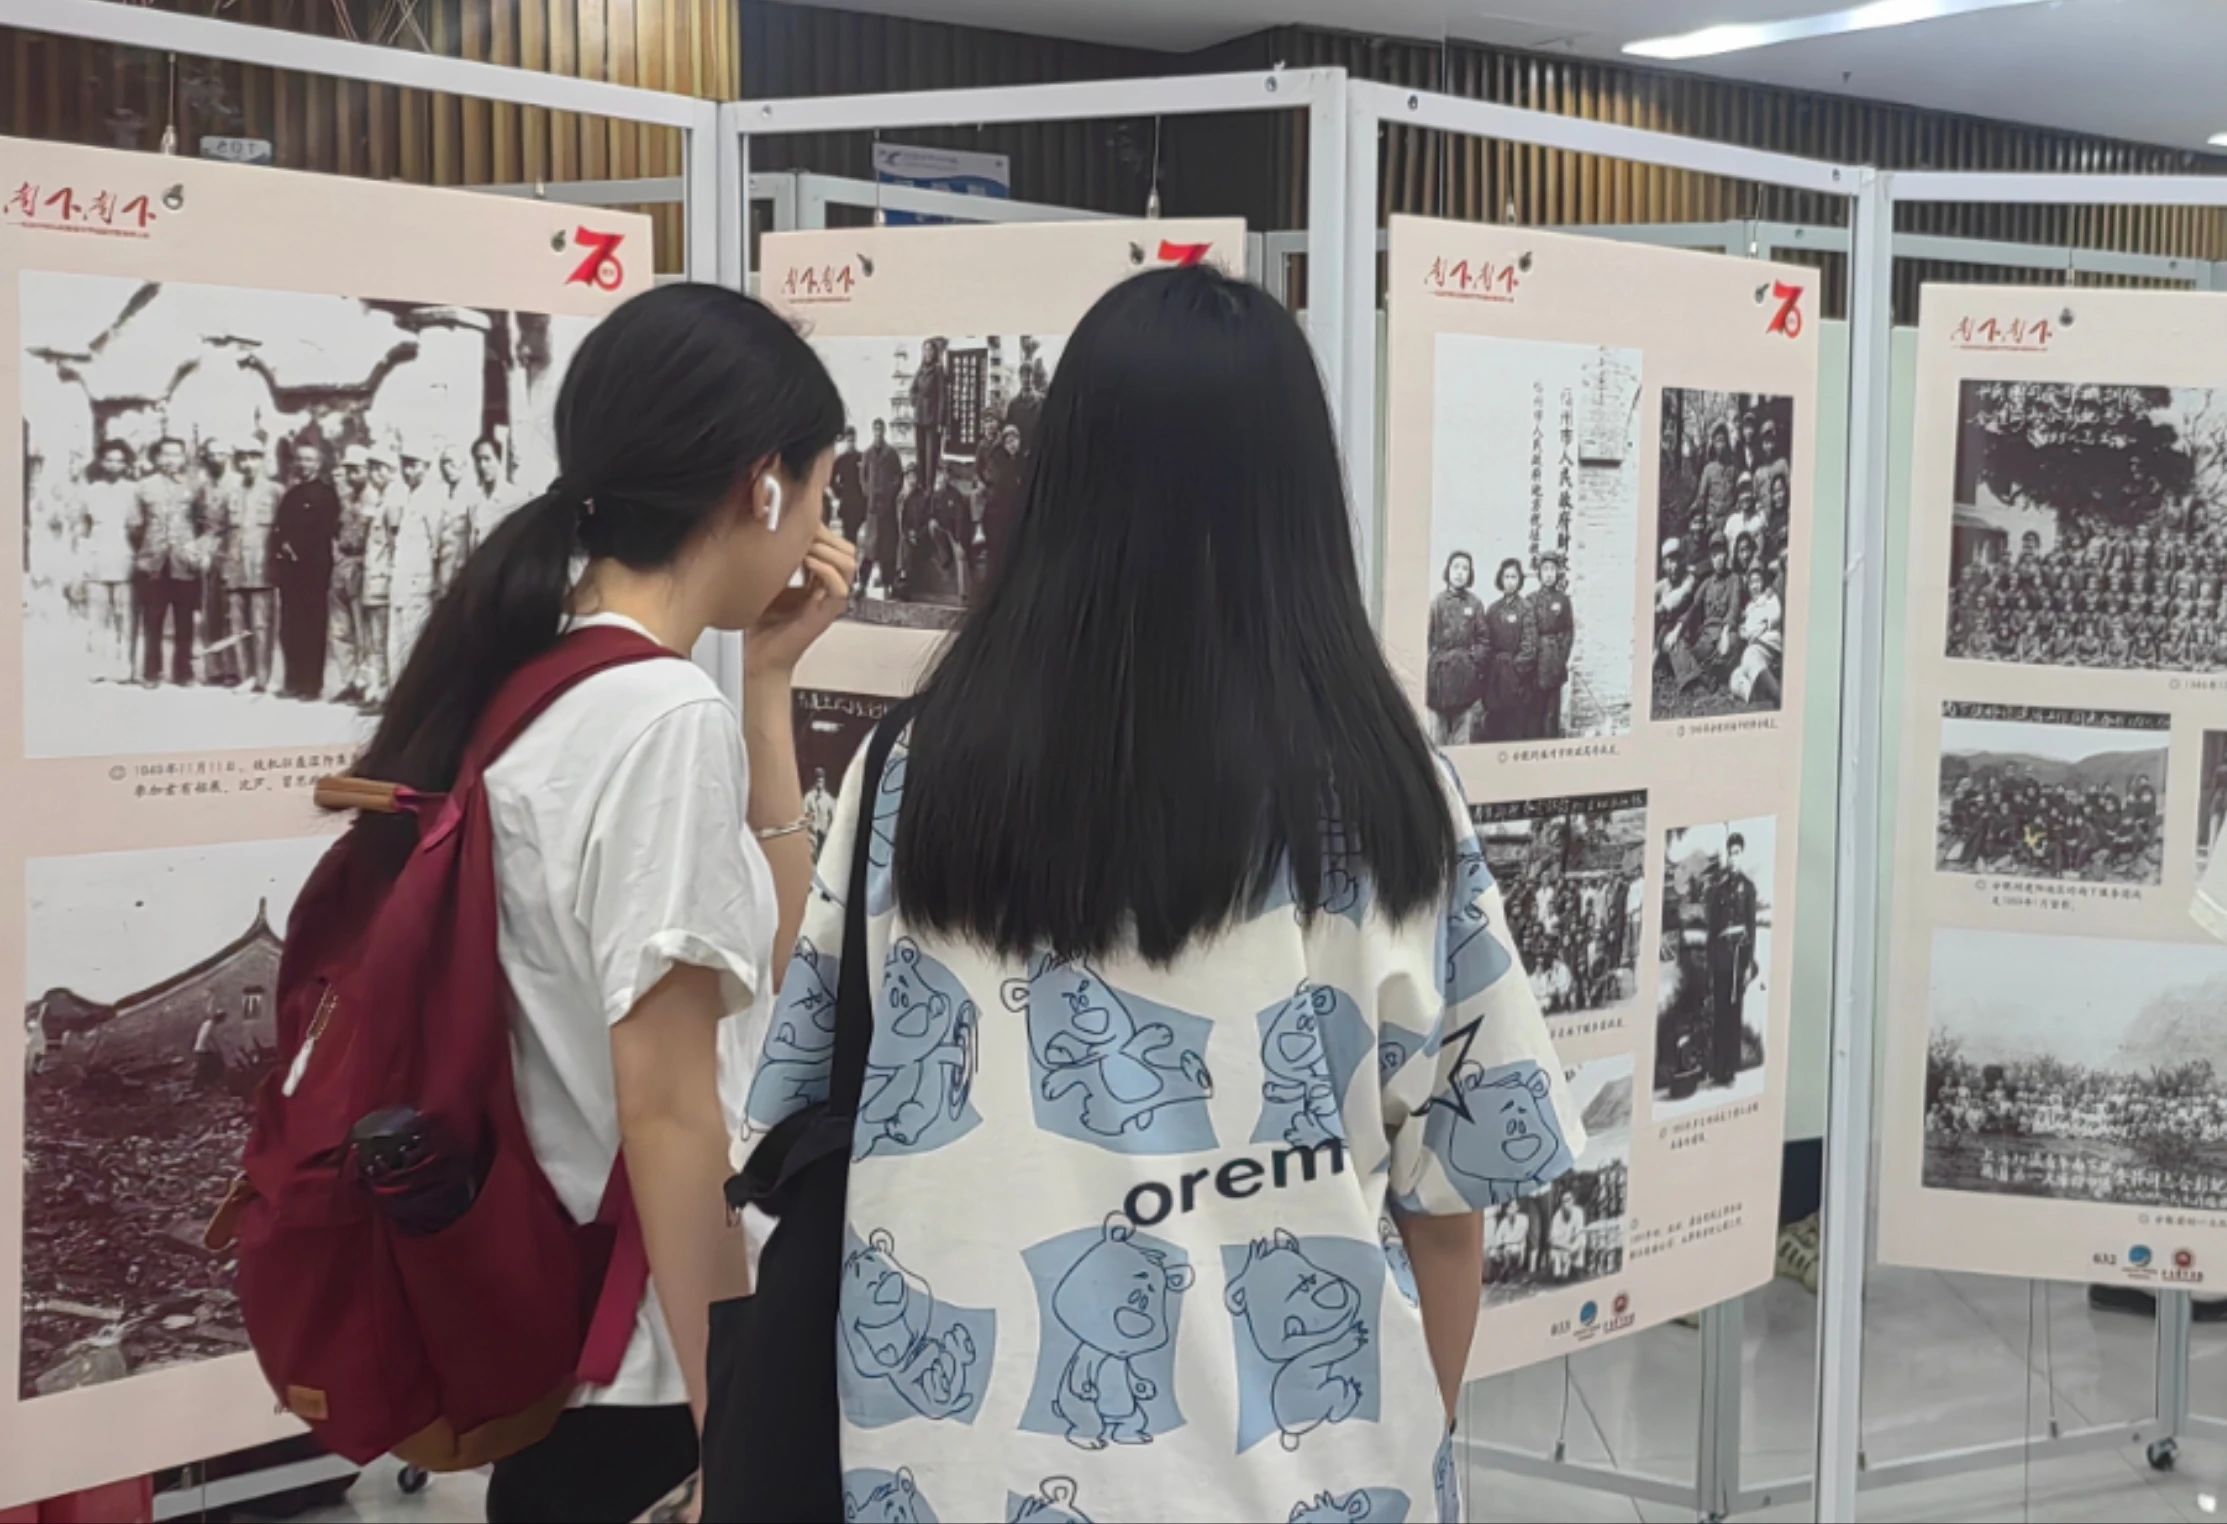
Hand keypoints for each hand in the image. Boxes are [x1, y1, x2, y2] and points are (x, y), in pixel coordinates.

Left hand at [745, 526, 856, 677]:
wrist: (757, 658)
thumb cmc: (758, 624)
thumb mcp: (764, 577)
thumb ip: (773, 556)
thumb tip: (767, 527)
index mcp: (815, 578)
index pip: (832, 543)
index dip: (819, 529)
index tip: (798, 520)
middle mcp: (826, 588)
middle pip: (845, 550)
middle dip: (824, 535)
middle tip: (802, 532)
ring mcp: (828, 601)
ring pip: (847, 564)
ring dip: (825, 550)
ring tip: (804, 547)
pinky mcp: (826, 615)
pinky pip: (839, 587)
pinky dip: (824, 570)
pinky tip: (805, 563)